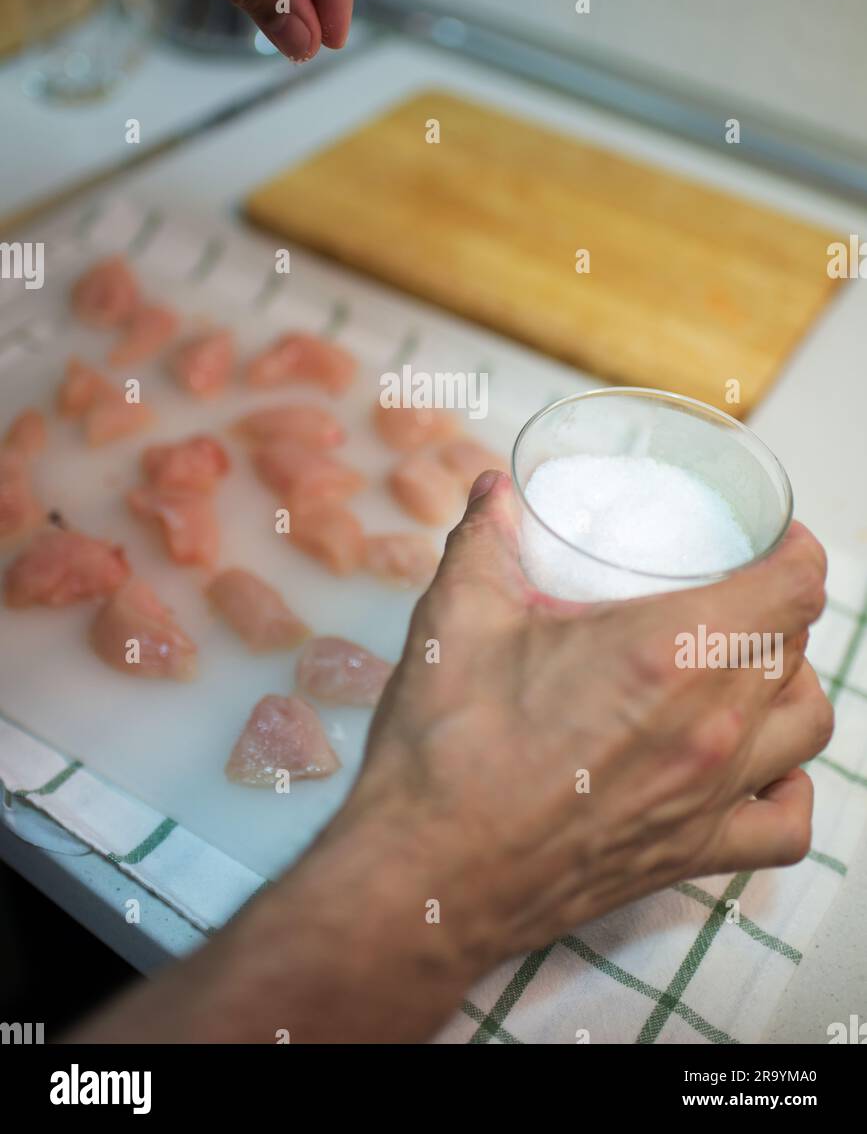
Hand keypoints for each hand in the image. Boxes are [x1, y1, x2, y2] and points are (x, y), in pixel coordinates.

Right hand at [344, 471, 832, 970]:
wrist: (427, 874)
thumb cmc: (445, 750)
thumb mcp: (457, 617)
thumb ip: (486, 539)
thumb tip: (496, 489)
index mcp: (668, 651)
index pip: (793, 587)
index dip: (797, 549)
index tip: (774, 539)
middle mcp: (711, 724)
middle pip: (794, 645)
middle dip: (773, 605)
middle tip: (726, 587)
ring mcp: (709, 796)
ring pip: (806, 723)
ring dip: (790, 681)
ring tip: (746, 664)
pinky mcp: (692, 854)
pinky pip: (787, 825)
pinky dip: (790, 786)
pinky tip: (757, 766)